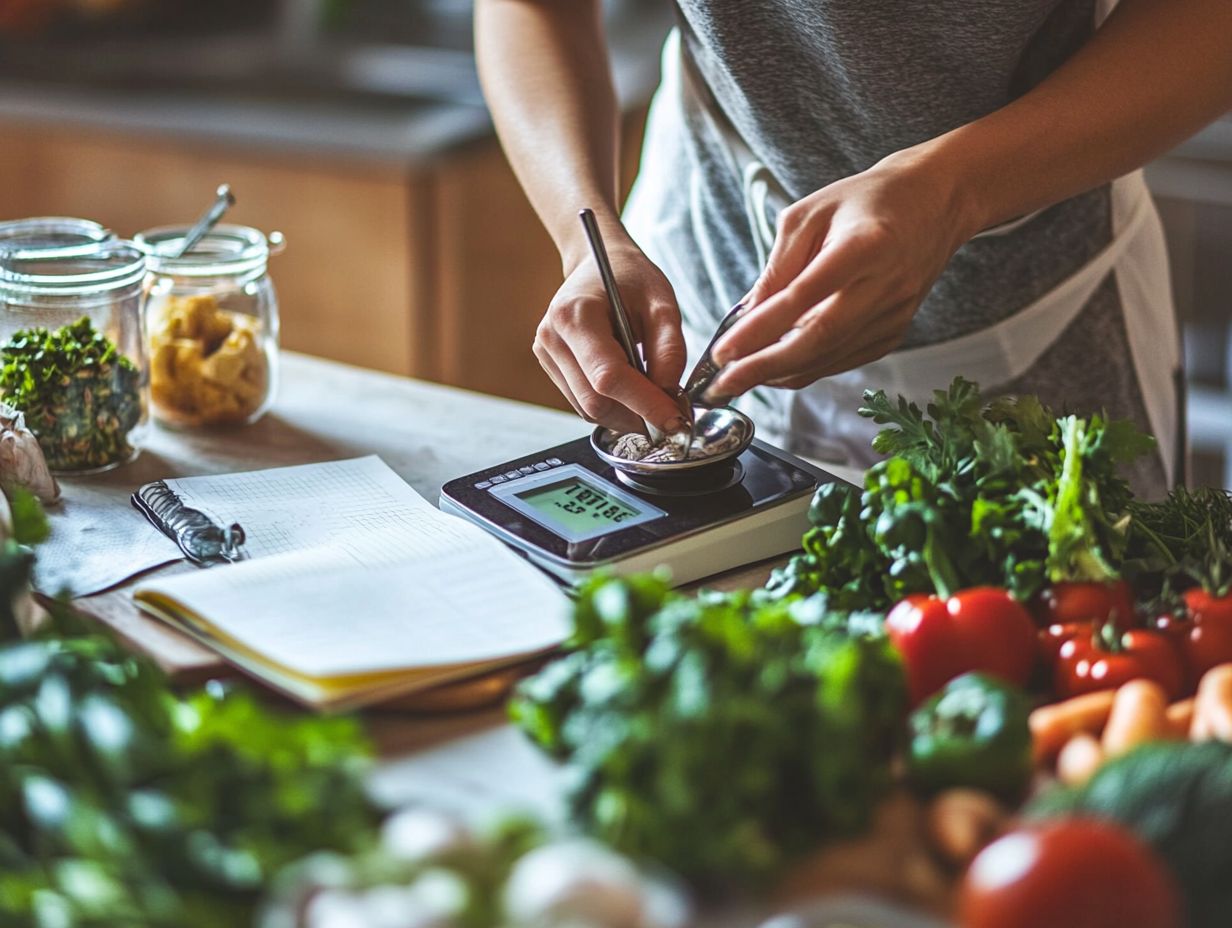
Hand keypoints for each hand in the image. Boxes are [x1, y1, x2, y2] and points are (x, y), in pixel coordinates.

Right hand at [534, 238, 688, 434]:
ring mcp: (547, 354)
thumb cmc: (630, 277)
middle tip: (670, 414)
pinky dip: (613, 406)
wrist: (598, 262)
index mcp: (575, 315)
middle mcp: (552, 337)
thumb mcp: (662, 303)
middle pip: (594, 401)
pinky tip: (631, 390)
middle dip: (636, 416)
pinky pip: (583, 402)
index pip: (607, 377)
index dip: (643, 404)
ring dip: (625, 415)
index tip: (674, 420)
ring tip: (653, 398)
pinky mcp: (551, 365)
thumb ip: (670, 349)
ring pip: (588, 409)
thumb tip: (668, 396)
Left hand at [708, 152, 976, 395]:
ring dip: (780, 374)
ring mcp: (895, 313)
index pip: (801, 298)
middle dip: (764, 367)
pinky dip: (806, 369)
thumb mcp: (808, 215)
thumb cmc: (865, 201)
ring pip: (829, 357)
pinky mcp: (896, 330)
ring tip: (738, 380)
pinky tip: (775, 370)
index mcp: (865, 245)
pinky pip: (843, 360)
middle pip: (818, 339)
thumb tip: (746, 318)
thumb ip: (777, 267)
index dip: (759, 330)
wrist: (935, 202)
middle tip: (723, 384)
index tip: (723, 352)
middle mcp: (885, 284)